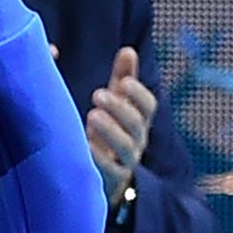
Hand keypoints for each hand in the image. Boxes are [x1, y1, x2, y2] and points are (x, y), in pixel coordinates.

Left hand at [88, 46, 156, 206]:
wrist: (102, 180)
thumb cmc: (109, 134)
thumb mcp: (116, 105)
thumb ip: (123, 78)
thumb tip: (128, 50)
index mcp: (137, 121)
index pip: (148, 107)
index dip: (139, 94)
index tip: (124, 82)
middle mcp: (135, 142)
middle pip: (136, 125)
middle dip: (120, 108)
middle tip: (97, 95)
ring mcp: (125, 164)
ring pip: (126, 148)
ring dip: (110, 130)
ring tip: (91, 116)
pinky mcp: (111, 183)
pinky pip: (110, 172)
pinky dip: (98, 158)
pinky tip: (84, 145)